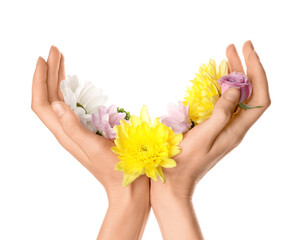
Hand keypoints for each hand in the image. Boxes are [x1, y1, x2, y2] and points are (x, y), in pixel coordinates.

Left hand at [31, 46, 149, 239]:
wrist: (127, 185)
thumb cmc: (115, 168)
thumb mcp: (93, 147)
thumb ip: (73, 127)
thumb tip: (54, 103)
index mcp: (65, 133)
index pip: (42, 103)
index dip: (40, 80)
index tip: (44, 58)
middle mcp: (66, 131)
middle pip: (49, 98)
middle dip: (49, 73)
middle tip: (55, 51)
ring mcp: (75, 130)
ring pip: (58, 100)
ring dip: (57, 79)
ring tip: (61, 61)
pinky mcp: (86, 130)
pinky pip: (71, 106)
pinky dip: (69, 91)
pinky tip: (74, 84)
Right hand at [150, 41, 270, 239]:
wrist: (172, 182)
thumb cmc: (184, 162)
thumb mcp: (204, 136)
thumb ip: (221, 113)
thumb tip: (236, 88)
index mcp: (236, 130)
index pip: (260, 97)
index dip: (257, 72)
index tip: (246, 51)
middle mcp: (234, 127)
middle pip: (249, 93)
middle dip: (244, 67)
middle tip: (232, 47)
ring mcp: (223, 127)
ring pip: (236, 97)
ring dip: (234, 75)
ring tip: (225, 56)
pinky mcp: (212, 127)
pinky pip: (222, 103)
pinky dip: (221, 87)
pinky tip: (215, 78)